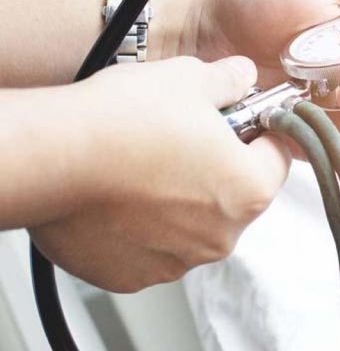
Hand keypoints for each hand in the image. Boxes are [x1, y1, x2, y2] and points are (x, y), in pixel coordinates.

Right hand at [28, 57, 289, 292]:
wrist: (50, 158)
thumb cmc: (122, 121)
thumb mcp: (188, 79)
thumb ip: (229, 81)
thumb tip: (243, 75)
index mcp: (249, 189)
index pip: (278, 159)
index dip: (261, 135)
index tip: (243, 123)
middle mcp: (221, 235)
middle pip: (237, 197)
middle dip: (219, 169)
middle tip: (184, 141)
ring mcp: (178, 260)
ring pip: (195, 225)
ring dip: (181, 202)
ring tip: (144, 168)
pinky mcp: (136, 275)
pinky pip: (155, 248)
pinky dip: (145, 228)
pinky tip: (121, 198)